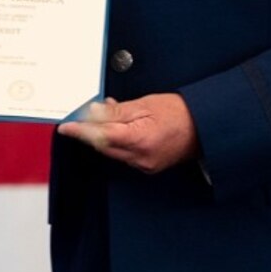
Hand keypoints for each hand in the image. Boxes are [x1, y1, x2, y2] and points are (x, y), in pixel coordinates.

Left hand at [57, 93, 198, 172]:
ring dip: (103, 136)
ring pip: (112, 151)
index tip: (66, 127)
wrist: (205, 128)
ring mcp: (144, 165)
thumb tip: (93, 112)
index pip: (100, 136)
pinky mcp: (147, 167)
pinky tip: (118, 129)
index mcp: (140, 139)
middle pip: (103, 146)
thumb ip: (116, 112)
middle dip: (90, 132)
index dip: (80, 131)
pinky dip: (116, 142)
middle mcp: (140, 157)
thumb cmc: (181, 113)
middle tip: (80, 117)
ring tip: (105, 115)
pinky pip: (123, 155)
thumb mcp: (146, 104)